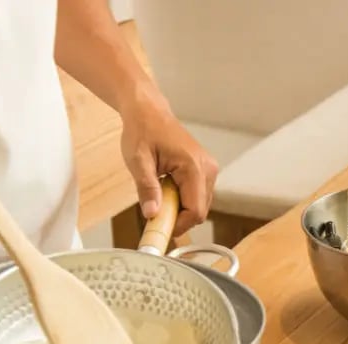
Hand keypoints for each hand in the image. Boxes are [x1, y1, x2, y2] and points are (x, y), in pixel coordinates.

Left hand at [120, 97, 218, 234]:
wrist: (149, 112)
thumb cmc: (143, 130)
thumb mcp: (137, 161)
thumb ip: (147, 188)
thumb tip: (152, 214)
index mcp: (194, 166)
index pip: (196, 211)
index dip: (178, 225)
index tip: (159, 227)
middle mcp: (208, 169)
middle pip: (200, 211)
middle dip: (177, 216)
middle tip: (154, 207)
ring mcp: (209, 170)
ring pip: (199, 206)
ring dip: (179, 208)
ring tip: (159, 191)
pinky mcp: (206, 171)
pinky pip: (198, 196)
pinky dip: (182, 199)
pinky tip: (167, 186)